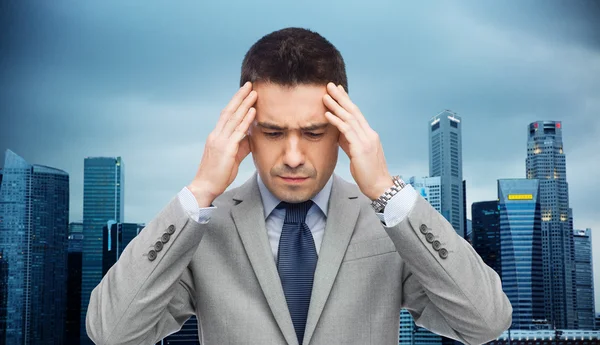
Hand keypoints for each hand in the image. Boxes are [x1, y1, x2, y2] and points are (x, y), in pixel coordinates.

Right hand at [187, 82, 257, 206]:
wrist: (205, 187)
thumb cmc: (219, 174)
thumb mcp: (232, 157)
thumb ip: (241, 145)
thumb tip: (252, 136)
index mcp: (216, 136)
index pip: (226, 114)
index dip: (235, 102)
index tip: (244, 92)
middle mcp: (216, 135)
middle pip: (229, 111)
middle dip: (240, 97)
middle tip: (249, 84)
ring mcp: (220, 141)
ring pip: (233, 118)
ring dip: (245, 104)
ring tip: (254, 93)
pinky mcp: (226, 149)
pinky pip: (238, 132)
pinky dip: (246, 120)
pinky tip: (253, 111)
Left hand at [323, 82, 393, 199]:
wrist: (380, 187)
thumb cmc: (368, 173)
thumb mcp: (356, 154)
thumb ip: (349, 142)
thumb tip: (338, 132)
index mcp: (369, 135)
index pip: (357, 113)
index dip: (347, 101)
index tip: (338, 90)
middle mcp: (369, 134)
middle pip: (353, 111)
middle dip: (341, 97)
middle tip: (330, 85)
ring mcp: (366, 141)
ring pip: (350, 118)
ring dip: (336, 106)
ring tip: (325, 96)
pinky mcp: (361, 149)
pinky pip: (347, 131)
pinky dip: (336, 121)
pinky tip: (327, 115)